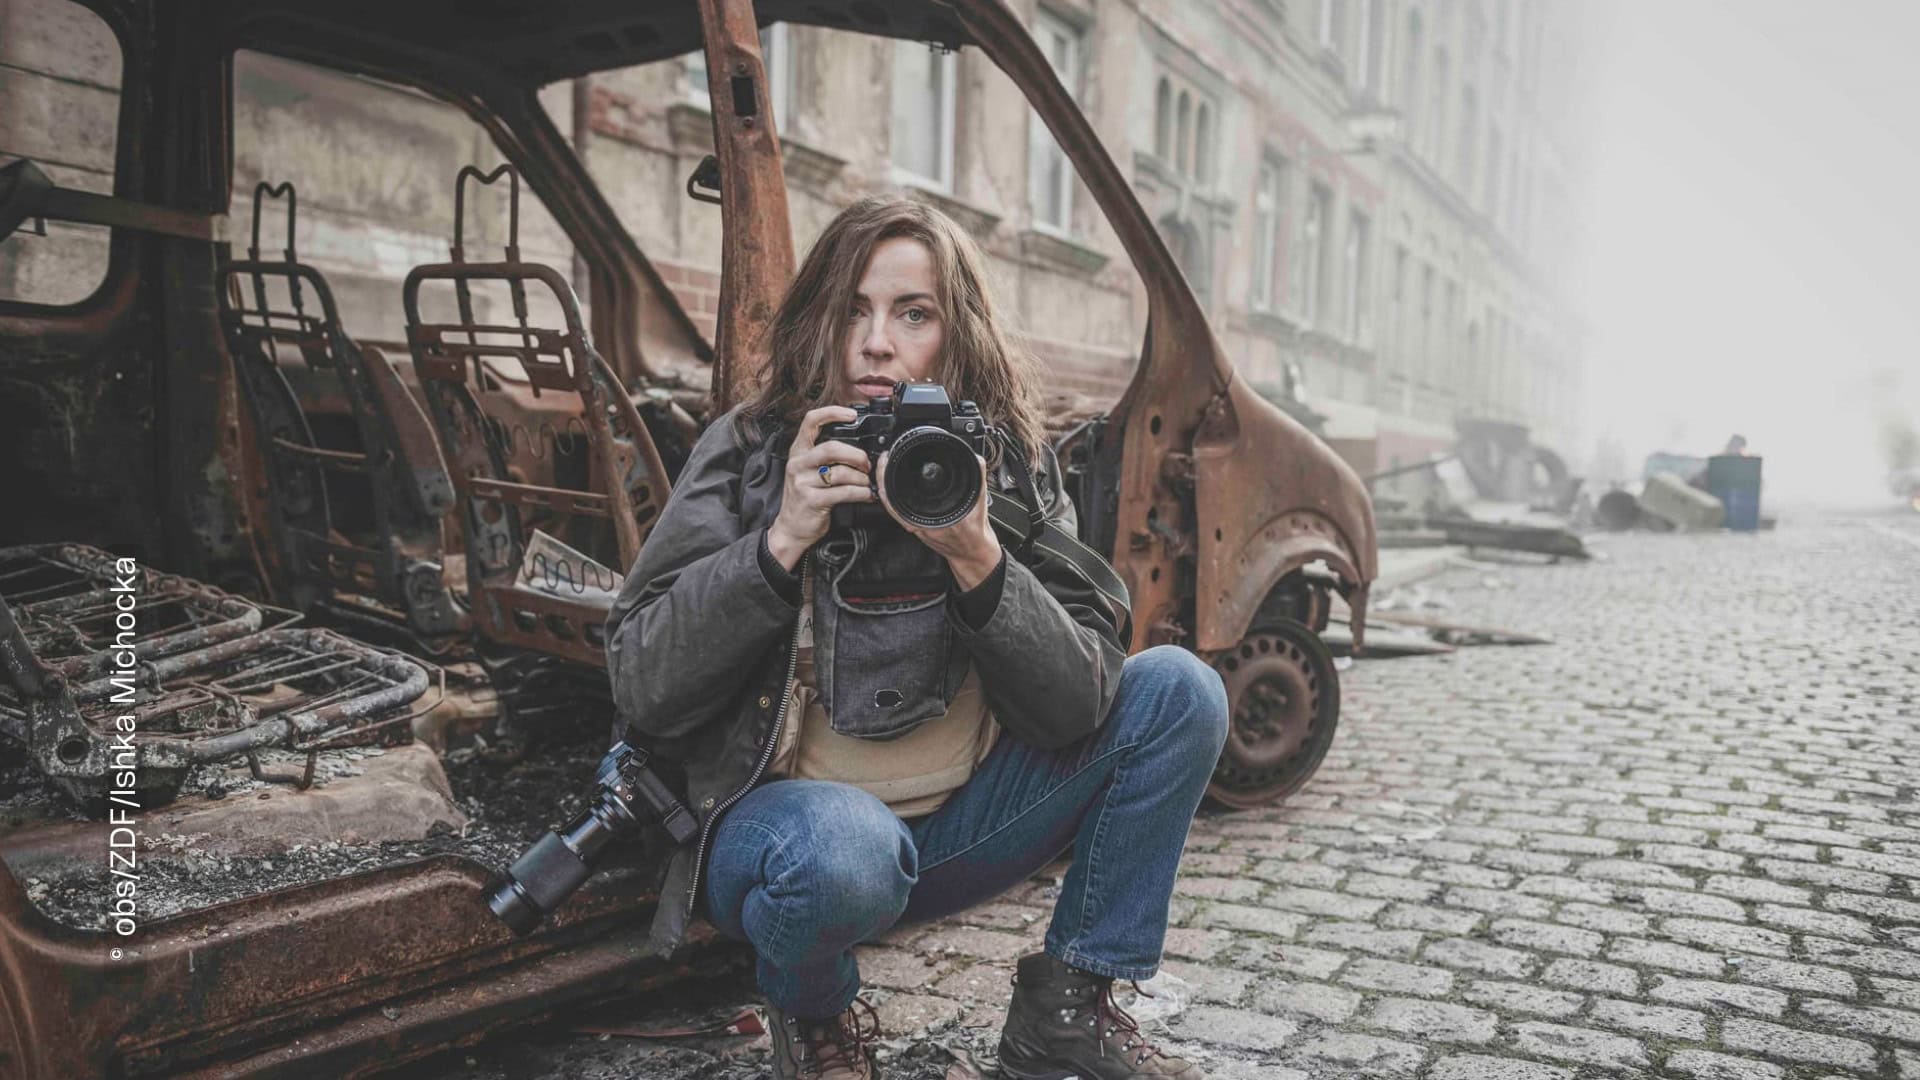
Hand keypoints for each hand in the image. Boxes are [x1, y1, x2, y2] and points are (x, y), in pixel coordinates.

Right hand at [767, 406, 875, 569]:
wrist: (791, 528)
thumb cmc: (806, 497)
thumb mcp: (809, 470)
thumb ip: (825, 456)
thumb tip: (858, 446)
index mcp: (798, 451)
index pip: (811, 421)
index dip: (832, 413)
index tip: (852, 414)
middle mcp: (798, 463)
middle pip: (832, 448)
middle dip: (857, 455)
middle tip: (866, 464)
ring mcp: (802, 482)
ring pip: (841, 472)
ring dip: (861, 478)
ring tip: (866, 483)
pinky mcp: (811, 500)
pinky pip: (844, 492)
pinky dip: (861, 493)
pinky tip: (866, 495)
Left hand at [877, 450, 1002, 590]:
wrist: (971, 552)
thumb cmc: (975, 534)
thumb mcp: (980, 503)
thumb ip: (978, 479)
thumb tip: (976, 460)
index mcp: (933, 519)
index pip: (901, 498)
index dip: (889, 477)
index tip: (887, 459)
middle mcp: (920, 524)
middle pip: (890, 499)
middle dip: (883, 476)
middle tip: (883, 459)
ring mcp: (915, 526)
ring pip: (890, 505)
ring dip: (885, 485)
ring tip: (885, 467)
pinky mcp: (915, 526)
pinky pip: (897, 510)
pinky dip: (891, 496)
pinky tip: (892, 486)